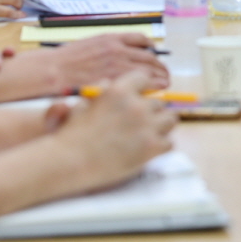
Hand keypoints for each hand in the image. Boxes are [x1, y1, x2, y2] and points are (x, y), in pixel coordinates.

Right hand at [33, 32, 170, 93]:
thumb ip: (109, 50)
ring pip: (150, 71)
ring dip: (160, 78)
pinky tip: (153, 94)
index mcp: (112, 39)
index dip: (151, 50)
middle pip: (150, 57)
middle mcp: (119, 50)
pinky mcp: (116, 83)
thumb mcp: (90, 46)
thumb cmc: (66, 62)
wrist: (52, 72)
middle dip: (160, 67)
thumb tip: (127, 57)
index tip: (155, 56)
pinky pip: (141, 85)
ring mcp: (118, 67)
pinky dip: (151, 89)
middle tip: (165, 75)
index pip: (142, 40)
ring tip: (164, 85)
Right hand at [49, 70, 176, 189]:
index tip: (140, 97)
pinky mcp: (152, 148)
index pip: (144, 79)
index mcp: (119, 91)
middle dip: (150, 111)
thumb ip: (100, 92)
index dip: (142, 89)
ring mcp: (146, 126)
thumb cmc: (72, 134)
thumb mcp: (83, 105)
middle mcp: (136, 106)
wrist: (70, 162)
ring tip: (149, 134)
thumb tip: (109, 83)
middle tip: (140, 123)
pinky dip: (161, 146)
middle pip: (159, 102)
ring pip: (170, 119)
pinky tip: (149, 149)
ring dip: (161, 125)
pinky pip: (169, 142)